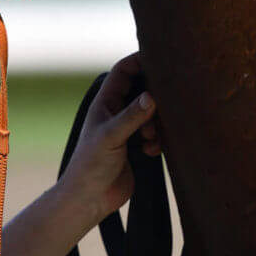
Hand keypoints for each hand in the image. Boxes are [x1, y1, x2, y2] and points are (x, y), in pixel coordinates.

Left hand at [60, 52, 160, 214]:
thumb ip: (132, 117)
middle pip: (143, 90)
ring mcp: (127, 129)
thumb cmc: (91, 164)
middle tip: (166, 106)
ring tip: (150, 137)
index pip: (123, 71)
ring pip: (152, 114)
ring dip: (157, 123)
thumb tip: (152, 96)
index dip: (139, 60)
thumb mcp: (111, 137)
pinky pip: (155, 134)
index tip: (160, 57)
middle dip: (156, 97)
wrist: (90, 199)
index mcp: (105, 102)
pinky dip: (157, 140)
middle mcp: (116, 112)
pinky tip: (150, 152)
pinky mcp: (136, 147)